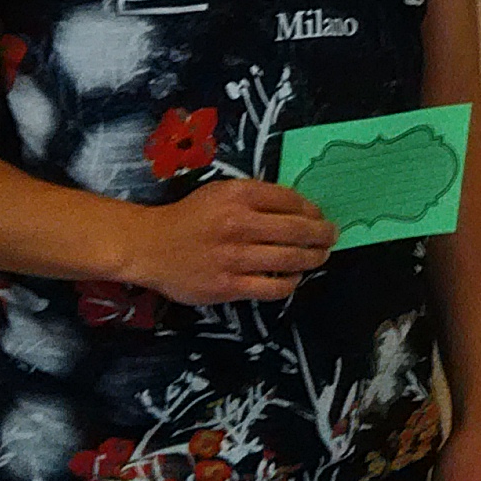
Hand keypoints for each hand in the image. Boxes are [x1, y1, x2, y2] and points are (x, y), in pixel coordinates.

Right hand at [117, 180, 334, 306]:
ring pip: (290, 259)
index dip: (313, 210)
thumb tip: (298, 208)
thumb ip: (256, 196)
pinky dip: (289, 283)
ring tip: (319, 256)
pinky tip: (293, 277)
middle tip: (332, 236)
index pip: (291, 200)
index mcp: (239, 195)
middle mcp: (239, 224)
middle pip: (298, 230)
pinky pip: (272, 287)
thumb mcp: (221, 192)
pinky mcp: (227, 286)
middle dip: (322, 234)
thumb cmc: (189, 217)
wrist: (149, 246)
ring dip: (313, 258)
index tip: (320, 216)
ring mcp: (234, 257)